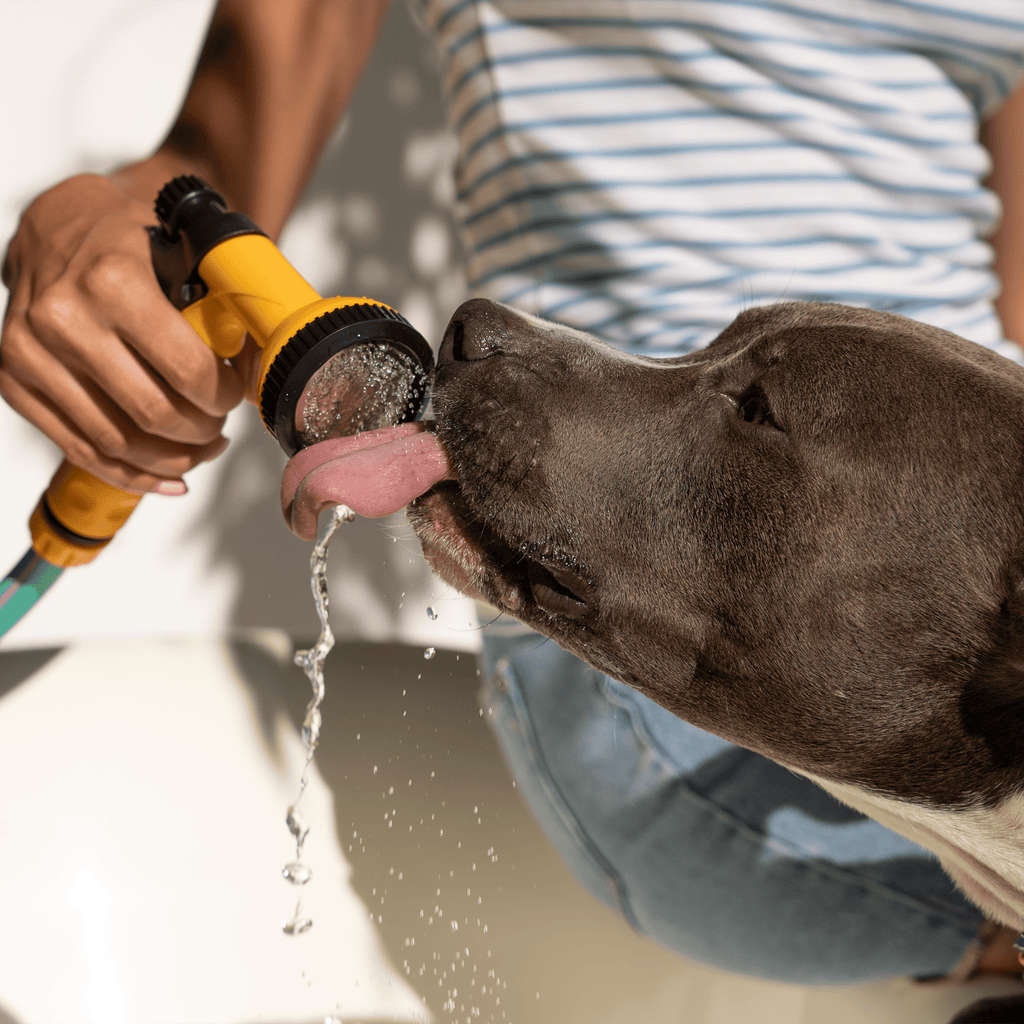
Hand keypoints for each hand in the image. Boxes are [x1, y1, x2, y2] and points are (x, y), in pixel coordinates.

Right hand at [0, 171, 243, 493]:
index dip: (224, 396)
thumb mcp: (184, 250)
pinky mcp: (13, 380)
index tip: (236, 395)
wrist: (55, 224)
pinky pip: (80, 449)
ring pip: (117, 442)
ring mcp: (29, 353)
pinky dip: (130, 475)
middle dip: (202, 431)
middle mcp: (63, 319)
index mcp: (113, 282)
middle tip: (220, 427)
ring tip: (200, 450)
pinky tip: (167, 479)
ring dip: (172, 459)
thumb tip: (267, 363)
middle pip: (154, 414)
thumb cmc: (128, 239)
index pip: (188, 372)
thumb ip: (223, 303)